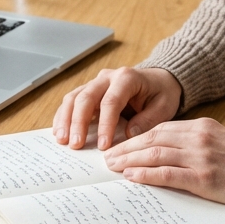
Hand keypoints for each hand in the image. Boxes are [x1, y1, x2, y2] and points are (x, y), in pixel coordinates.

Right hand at [53, 66, 182, 150]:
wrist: (158, 79)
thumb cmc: (161, 93)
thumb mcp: (164, 106)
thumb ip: (148, 120)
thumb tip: (128, 135)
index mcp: (127, 78)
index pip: (111, 101)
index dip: (105, 124)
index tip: (103, 146)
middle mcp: (107, 77)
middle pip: (86, 97)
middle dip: (78, 122)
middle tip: (75, 145)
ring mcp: (96, 82)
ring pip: (74, 97)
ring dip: (66, 119)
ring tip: (62, 140)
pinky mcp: (89, 90)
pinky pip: (71, 101)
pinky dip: (64, 116)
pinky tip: (60, 132)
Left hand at [103, 117, 224, 214]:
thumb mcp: (220, 142)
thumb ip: (193, 142)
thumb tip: (163, 150)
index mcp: (202, 126)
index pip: (160, 128)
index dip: (136, 136)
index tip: (120, 144)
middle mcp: (199, 137)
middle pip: (153, 139)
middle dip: (128, 147)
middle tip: (109, 156)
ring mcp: (201, 157)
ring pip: (156, 154)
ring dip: (131, 160)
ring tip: (114, 167)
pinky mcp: (204, 178)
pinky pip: (168, 174)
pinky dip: (147, 175)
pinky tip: (133, 177)